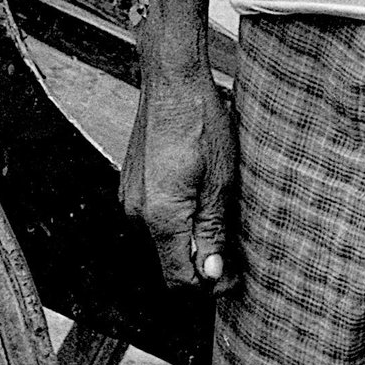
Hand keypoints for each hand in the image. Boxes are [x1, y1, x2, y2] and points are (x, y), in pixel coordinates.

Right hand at [120, 48, 239, 295]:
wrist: (173, 80)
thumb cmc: (200, 122)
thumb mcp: (219, 182)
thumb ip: (212, 232)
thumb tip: (212, 274)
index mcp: (160, 217)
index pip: (179, 277)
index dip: (209, 284)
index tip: (233, 276)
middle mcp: (137, 211)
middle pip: (169, 259)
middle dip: (200, 261)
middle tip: (233, 247)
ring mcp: (131, 195)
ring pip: (163, 237)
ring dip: (189, 237)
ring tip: (220, 214)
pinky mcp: (133, 180)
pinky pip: (155, 213)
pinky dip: (176, 216)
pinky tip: (199, 194)